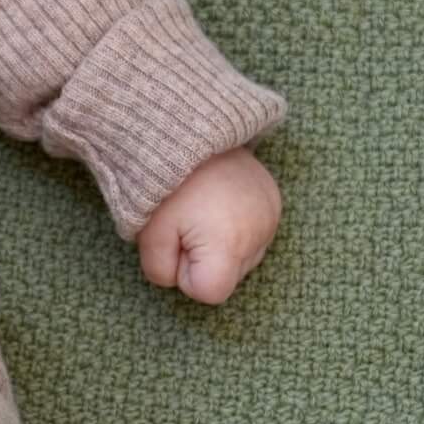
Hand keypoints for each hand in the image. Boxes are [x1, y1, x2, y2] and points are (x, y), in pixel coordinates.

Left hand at [135, 148, 280, 304]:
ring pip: (242, 258)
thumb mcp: (148, 236)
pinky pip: (253, 233)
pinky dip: (235, 226)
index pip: (210, 293)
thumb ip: (161, 272)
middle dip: (203, 260)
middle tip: (186, 222)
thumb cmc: (164, 185)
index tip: (176, 242)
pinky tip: (218, 203)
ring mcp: (271, 216)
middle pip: (228, 276)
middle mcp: (260, 234)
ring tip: (202, 210)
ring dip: (220, 244)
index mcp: (229, 244)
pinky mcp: (274, 200)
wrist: (187, 131)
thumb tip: (178, 278)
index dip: (185, 275)